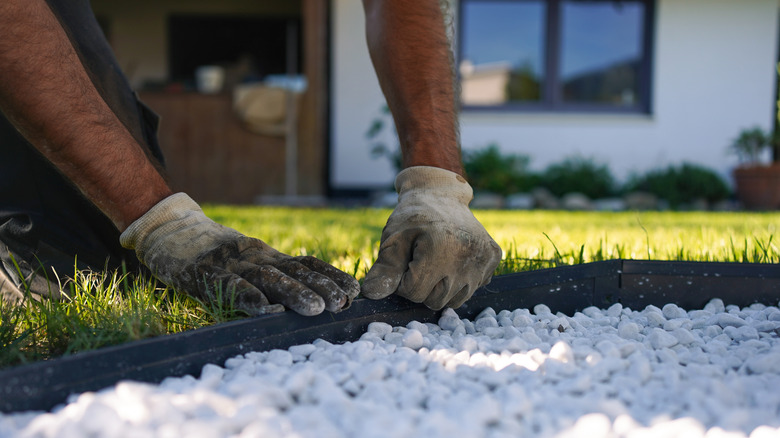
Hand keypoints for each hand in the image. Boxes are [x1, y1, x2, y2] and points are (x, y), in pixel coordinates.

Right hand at [120, 193, 359, 315]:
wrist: (169, 230)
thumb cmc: (211, 254)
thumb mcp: (246, 261)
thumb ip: (270, 274)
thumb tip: (306, 298)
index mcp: (266, 255)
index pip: (305, 263)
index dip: (330, 275)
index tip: (354, 290)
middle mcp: (254, 257)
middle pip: (293, 271)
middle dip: (322, 286)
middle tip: (344, 302)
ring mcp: (231, 264)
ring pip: (268, 278)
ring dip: (295, 294)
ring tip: (317, 309)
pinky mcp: (205, 274)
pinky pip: (230, 286)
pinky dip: (250, 298)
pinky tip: (267, 310)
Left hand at [361, 166, 501, 308]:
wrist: (440, 193)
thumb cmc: (413, 217)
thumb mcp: (394, 239)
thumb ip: (385, 269)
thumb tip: (371, 295)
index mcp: (440, 250)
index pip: (414, 292)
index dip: (403, 281)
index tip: (404, 262)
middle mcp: (467, 257)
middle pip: (435, 300)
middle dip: (422, 287)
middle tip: (420, 261)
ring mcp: (484, 259)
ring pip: (455, 300)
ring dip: (441, 288)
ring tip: (437, 262)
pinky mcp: (494, 258)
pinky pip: (473, 288)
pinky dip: (461, 280)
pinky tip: (454, 259)